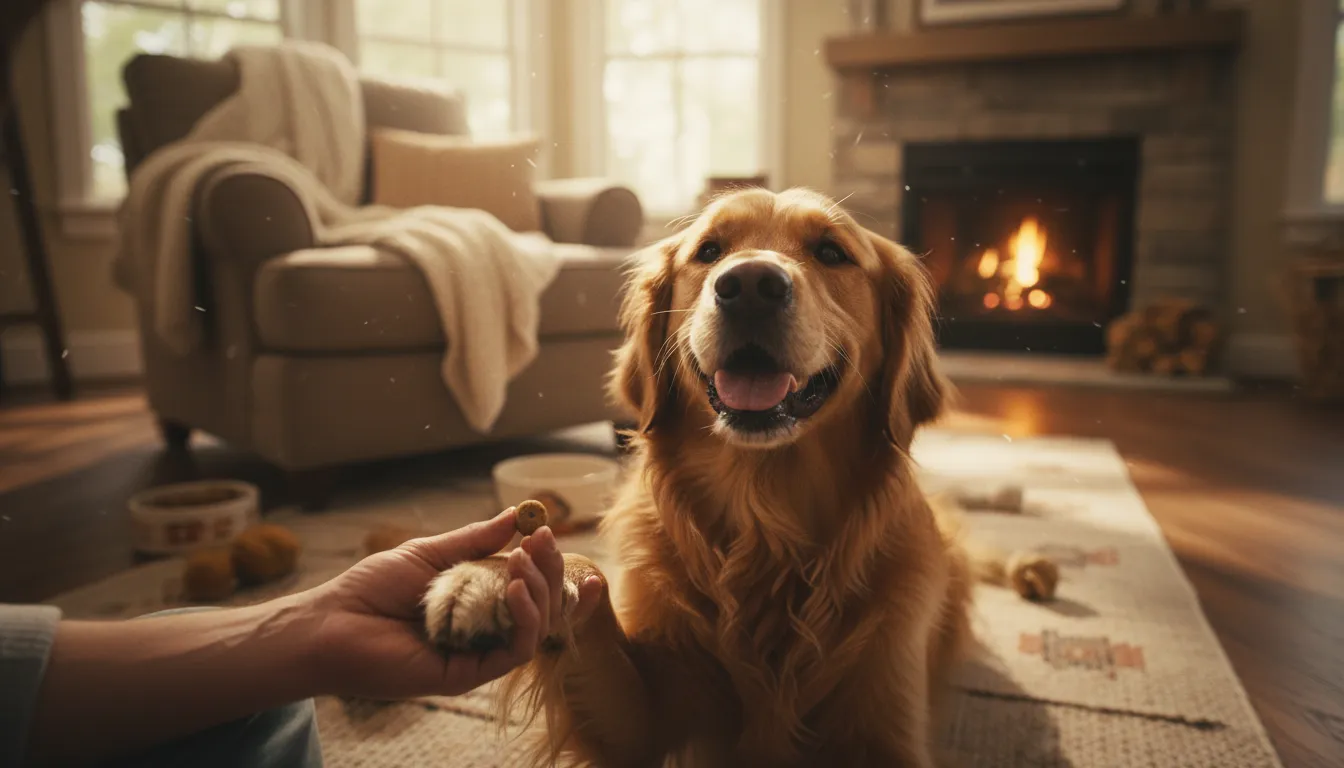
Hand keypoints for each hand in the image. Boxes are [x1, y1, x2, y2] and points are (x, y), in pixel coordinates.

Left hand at [296, 507, 599, 699]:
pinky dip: (525, 618)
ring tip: (524, 560)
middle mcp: (483, 629)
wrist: (331, 624)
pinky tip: (516, 589)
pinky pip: (515, 650)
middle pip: (542, 606)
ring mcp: (478, 652)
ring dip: (541, 590)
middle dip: (550, 571)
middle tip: (540, 541)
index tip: (552, 534)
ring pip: (537, 628)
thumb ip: (475, 540)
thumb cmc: (370, 590)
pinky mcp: (468, 674)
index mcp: (477, 602)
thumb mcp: (429, 554)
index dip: (551, 566)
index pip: (531, 587)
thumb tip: (516, 516)